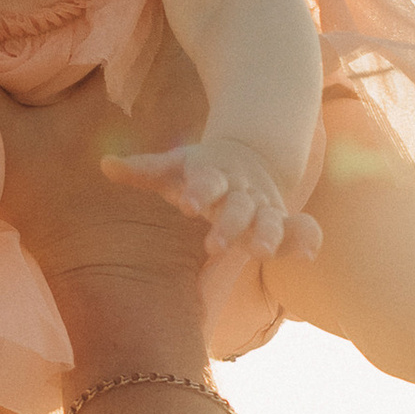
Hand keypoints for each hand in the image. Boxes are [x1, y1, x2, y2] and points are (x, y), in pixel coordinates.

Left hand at [106, 138, 320, 264]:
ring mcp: (264, 207)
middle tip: (213, 245)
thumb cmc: (200, 171)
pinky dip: (307, 239)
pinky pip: (301, 230)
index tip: (187, 203)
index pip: (206, 182)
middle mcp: (241, 191)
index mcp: (214, 175)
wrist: (250, 157)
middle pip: (237, 206)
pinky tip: (309, 256)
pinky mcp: (282, 222)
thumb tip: (105, 165)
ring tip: (262, 252)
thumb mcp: (175, 167)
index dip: (198, 190)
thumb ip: (144, 170)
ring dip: (268, 234)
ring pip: (270, 220)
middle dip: (228, 223)